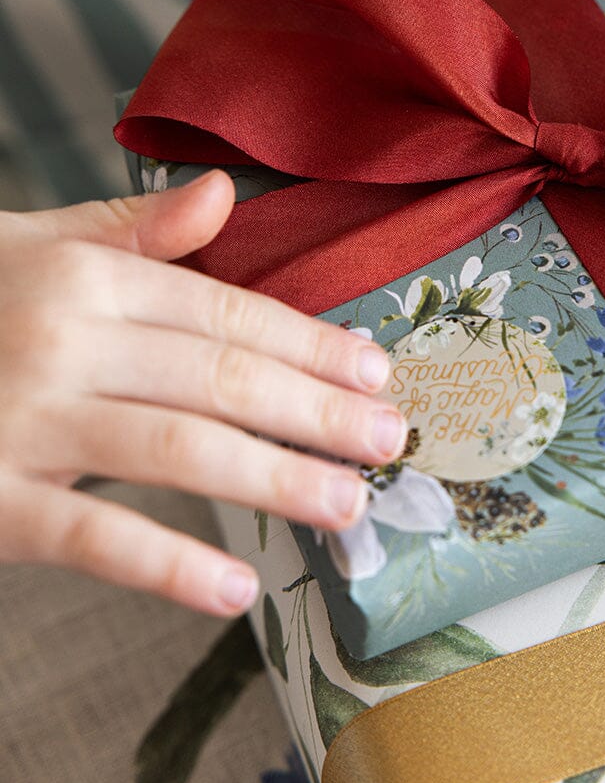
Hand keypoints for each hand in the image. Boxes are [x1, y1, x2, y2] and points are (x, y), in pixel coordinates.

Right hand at [0, 171, 405, 615]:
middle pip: (221, 377)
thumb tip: (222, 193)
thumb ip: (129, 230)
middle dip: (317, 412)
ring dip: (274, 480)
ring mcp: (26, 422)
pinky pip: (91, 536)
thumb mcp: (29, 247)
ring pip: (179, 450)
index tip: (375, 372)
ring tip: (347, 504)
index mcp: (84, 276)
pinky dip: (166, 564)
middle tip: (391, 441)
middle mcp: (65, 340)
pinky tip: (235, 588)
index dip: (309, 343)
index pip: (226, 312)